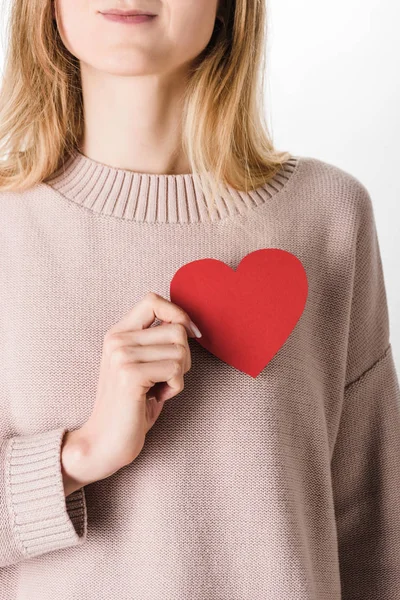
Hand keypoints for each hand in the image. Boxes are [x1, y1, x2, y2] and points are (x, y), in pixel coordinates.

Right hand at [61, 292, 200, 493]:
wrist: (105, 442)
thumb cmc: (132, 405)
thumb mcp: (142, 365)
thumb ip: (156, 341)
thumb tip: (188, 323)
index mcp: (118, 334)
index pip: (153, 300)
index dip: (179, 313)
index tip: (191, 334)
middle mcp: (117, 340)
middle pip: (177, 329)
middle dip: (184, 356)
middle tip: (166, 378)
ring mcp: (122, 356)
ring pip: (181, 351)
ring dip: (179, 375)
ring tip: (157, 389)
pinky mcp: (130, 375)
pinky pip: (176, 371)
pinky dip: (174, 388)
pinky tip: (155, 398)